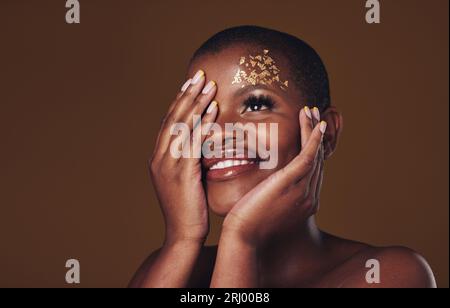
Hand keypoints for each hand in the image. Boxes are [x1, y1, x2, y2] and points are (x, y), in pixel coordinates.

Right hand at [149, 70, 217, 245]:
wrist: (183, 235)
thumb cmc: (188, 210)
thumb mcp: (185, 181)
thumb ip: (189, 161)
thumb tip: (203, 143)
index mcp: (158, 159)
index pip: (168, 124)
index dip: (179, 102)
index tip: (189, 84)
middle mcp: (159, 158)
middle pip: (173, 119)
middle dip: (187, 95)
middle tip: (199, 75)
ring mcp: (168, 165)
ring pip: (182, 126)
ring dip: (196, 103)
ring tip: (208, 84)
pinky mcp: (182, 172)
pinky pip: (193, 141)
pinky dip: (202, 123)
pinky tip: (213, 109)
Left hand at [222, 107, 325, 245]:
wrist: (243, 235)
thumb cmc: (248, 222)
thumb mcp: (268, 206)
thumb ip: (275, 194)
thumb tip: (269, 182)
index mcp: (305, 204)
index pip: (313, 172)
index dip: (314, 151)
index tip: (310, 133)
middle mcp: (310, 197)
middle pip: (318, 161)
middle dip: (316, 137)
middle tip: (314, 117)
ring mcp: (303, 190)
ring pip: (314, 154)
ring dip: (313, 131)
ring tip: (310, 112)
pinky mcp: (292, 182)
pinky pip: (308, 155)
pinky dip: (313, 138)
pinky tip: (314, 124)